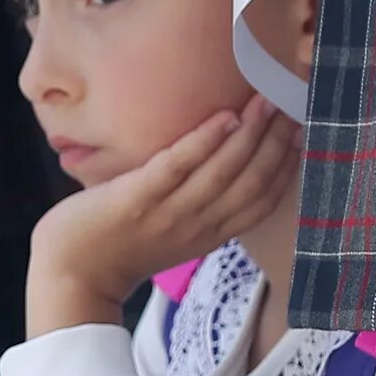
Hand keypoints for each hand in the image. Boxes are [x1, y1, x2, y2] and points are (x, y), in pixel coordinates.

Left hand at [26, 99, 300, 332]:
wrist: (70, 275)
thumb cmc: (116, 247)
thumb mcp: (170, 231)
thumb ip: (197, 205)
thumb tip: (218, 163)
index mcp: (208, 234)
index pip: (262, 200)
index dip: (287, 166)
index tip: (305, 132)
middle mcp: (196, 226)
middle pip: (252, 183)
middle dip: (278, 142)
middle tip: (295, 103)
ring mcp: (168, 214)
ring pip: (223, 173)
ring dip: (250, 135)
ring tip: (268, 100)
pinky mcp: (137, 200)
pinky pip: (177, 168)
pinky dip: (204, 142)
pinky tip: (225, 116)